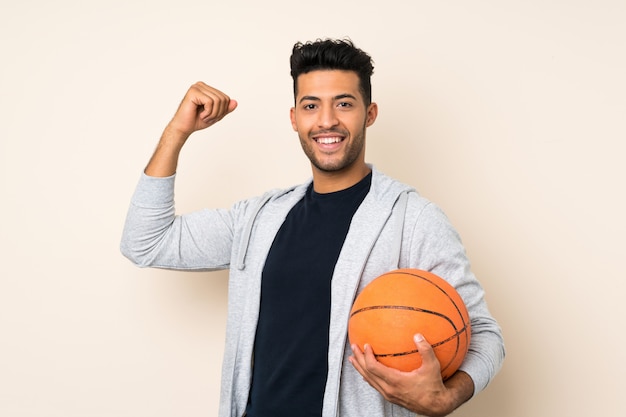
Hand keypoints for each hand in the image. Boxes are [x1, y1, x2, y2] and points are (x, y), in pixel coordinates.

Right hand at [144, 82, 236, 176]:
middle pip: (223, 99)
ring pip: (218, 100)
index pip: (226, 98)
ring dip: (213, 114)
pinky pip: (210, 102)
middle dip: (218, 112)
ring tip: (204, 117)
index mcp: (207, 89)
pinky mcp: (193, 92)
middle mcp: (202, 85)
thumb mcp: (216, 115)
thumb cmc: (197, 121)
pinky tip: (201, 115)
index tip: (212, 116)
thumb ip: (225, 109)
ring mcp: (197, 87)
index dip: (222, 110)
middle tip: (208, 118)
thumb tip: (235, 102)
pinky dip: (208, 112)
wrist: (183, 128)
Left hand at [349, 334, 472, 416]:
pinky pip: (375, 385)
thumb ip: (425, 350)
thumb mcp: (433, 367)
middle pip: (367, 373)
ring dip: (360, 368)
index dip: (367, 356)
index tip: (366, 345)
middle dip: (359, 359)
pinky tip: (366, 371)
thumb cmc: (434, 387)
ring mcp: (388, 394)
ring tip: (353, 358)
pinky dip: (368, 376)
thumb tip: (418, 335)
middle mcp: (389, 389)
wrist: (436, 407)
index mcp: (395, 381)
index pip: (373, 368)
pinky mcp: (390, 396)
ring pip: (369, 380)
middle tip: (353, 347)